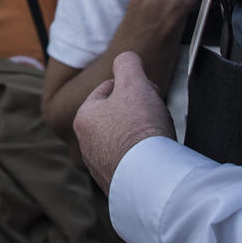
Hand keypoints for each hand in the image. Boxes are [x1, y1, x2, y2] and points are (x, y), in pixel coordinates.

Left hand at [73, 51, 173, 192]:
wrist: (150, 179)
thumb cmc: (139, 130)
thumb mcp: (134, 83)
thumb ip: (128, 64)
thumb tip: (126, 58)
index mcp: (84, 118)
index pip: (108, 90)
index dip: (132, 86)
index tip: (147, 93)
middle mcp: (86, 144)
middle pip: (117, 116)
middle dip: (137, 111)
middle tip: (154, 114)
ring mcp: (100, 166)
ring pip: (123, 139)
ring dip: (141, 134)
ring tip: (157, 136)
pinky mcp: (116, 184)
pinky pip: (131, 162)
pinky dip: (143, 157)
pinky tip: (154, 156)